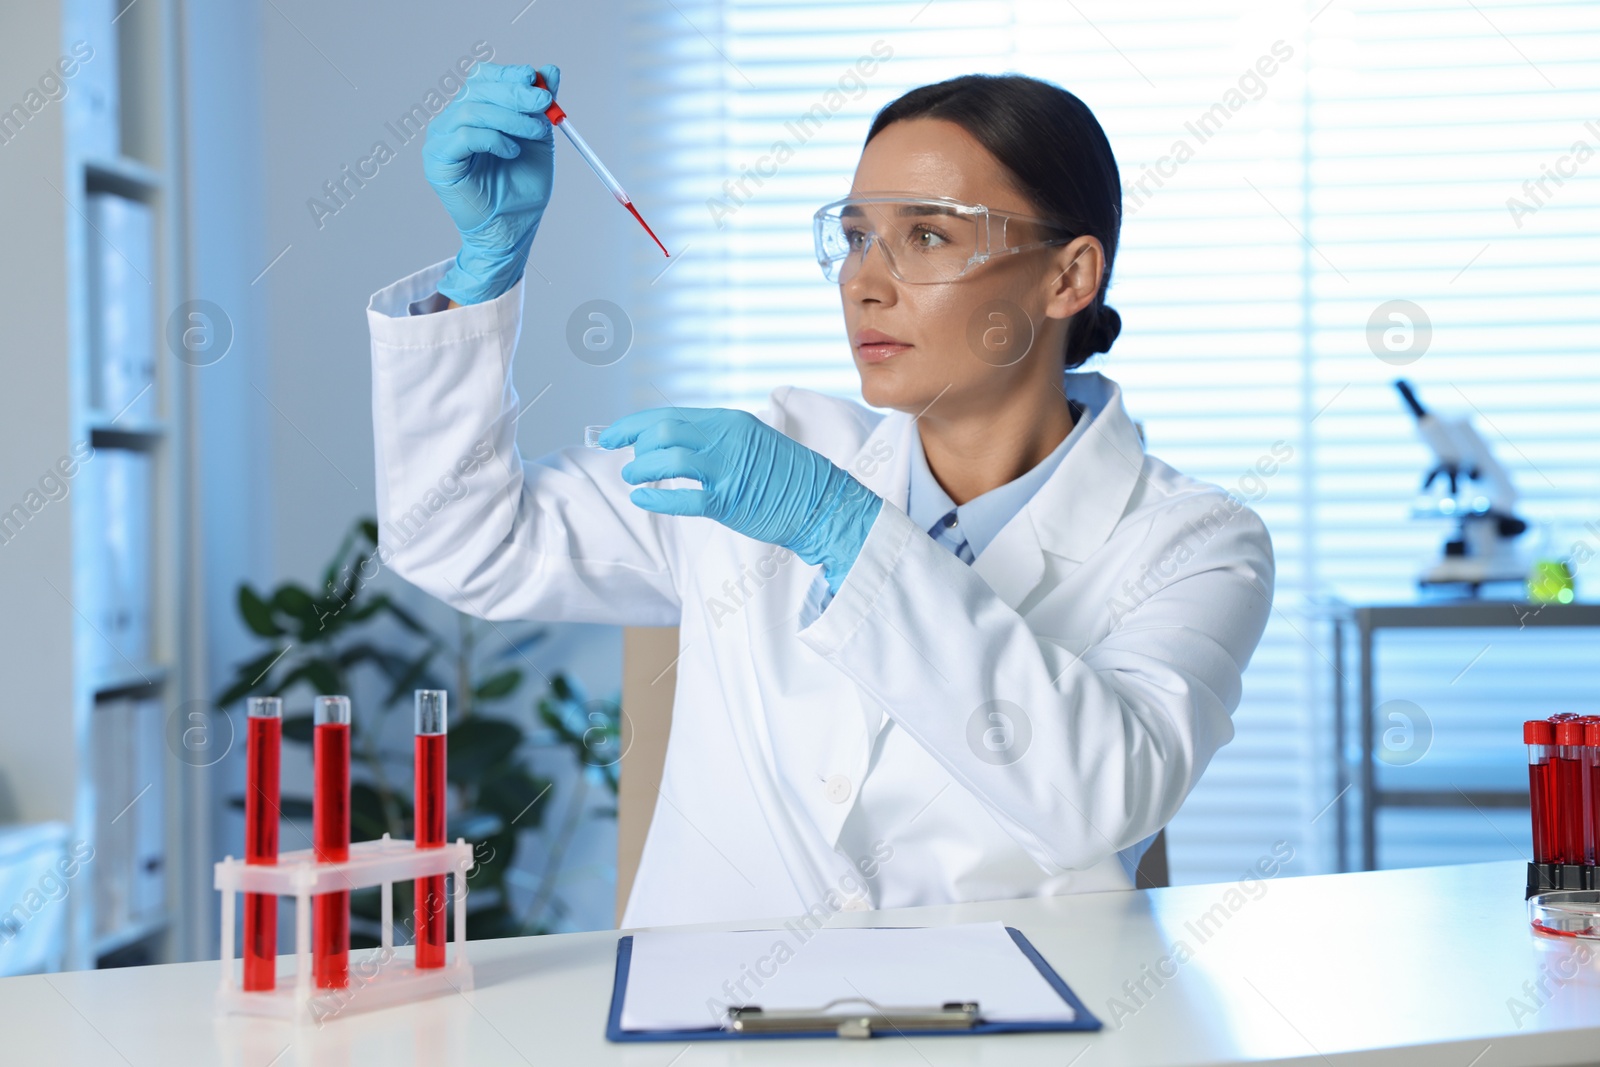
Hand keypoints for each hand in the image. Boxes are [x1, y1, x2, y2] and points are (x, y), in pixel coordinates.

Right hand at [423, 62, 560, 304]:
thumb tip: (549, 69)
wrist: (512, 230)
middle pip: (477, 88)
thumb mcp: (538, 140)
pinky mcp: (438, 161)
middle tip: (544, 102)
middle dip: (515, 93)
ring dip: (510, 117)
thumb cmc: (522, 189)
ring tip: (535, 133)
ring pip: (472, 110)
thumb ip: (540, 107)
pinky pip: (464, 136)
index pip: (483, 78)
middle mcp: (452, 121)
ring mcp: (441, 139)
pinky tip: (512, 151)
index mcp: (473, 112)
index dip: (508, 74)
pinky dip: (493, 138)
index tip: (536, 80)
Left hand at [600, 408, 883, 592]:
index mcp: (728, 421)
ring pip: (666, 458)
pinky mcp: (728, 500)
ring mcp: (726, 468)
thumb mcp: (749, 441)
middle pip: (662, 431)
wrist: (821, 501)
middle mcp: (725, 438)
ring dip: (640, 468)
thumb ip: (714, 439)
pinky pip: (681, 497)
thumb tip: (671, 444)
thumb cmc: (784, 476)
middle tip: (624, 459)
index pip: (668, 415)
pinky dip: (654, 497)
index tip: (611, 435)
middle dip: (633, 444)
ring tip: (633, 478)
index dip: (632, 425)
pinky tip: (642, 498)